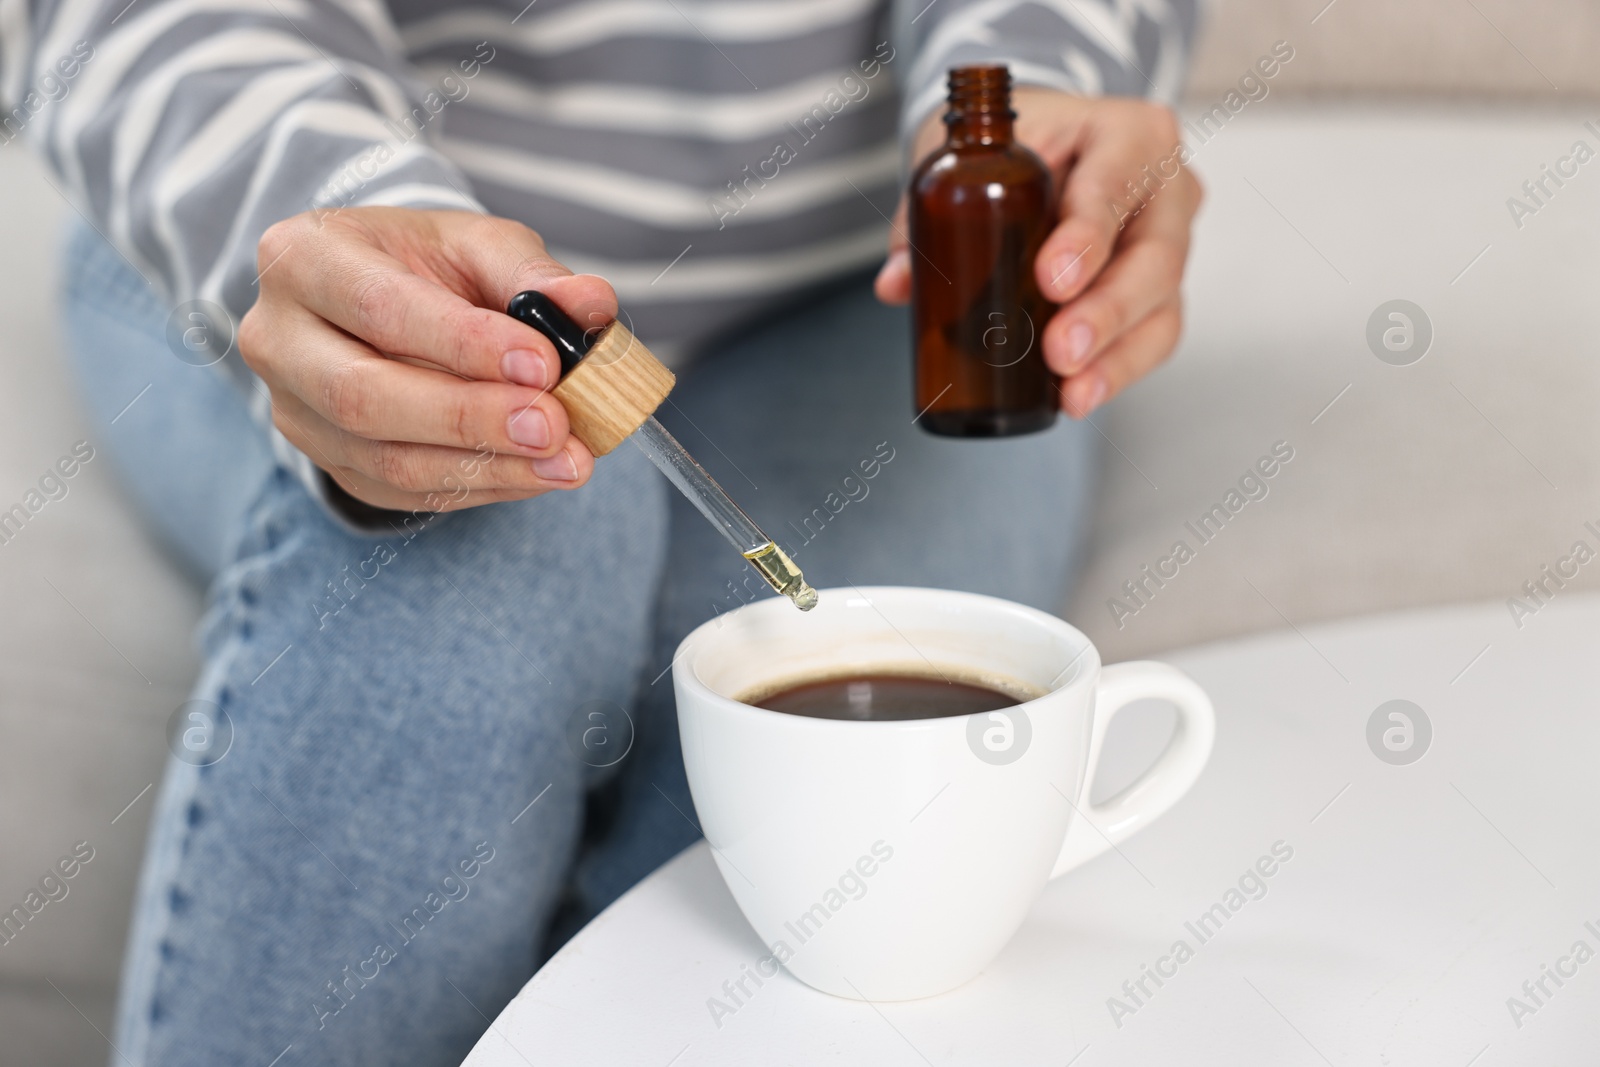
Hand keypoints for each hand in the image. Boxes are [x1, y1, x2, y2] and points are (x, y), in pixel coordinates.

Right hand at [240, 207, 612, 511]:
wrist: (382, 301)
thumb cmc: (426, 265)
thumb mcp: (477, 246)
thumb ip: (533, 274)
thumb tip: (591, 303)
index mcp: (302, 258)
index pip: (380, 308)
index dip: (464, 343)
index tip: (544, 362)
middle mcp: (278, 339)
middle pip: (364, 395)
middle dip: (470, 417)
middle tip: (555, 424)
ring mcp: (295, 411)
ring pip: (384, 458)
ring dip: (486, 466)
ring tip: (566, 460)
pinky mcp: (330, 463)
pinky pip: (404, 491)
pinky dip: (481, 486)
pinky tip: (539, 473)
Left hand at [875, 88, 1201, 417]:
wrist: (1042, 150)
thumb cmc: (1015, 144)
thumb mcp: (969, 154)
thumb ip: (928, 213)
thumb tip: (896, 283)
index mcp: (1131, 134)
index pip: (1116, 185)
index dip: (1087, 236)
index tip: (1050, 280)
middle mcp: (1166, 189)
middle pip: (1155, 259)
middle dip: (1106, 314)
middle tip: (1059, 352)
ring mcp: (1170, 245)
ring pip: (1160, 308)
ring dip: (1115, 358)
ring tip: (1072, 394)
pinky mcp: (1159, 292)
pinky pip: (1150, 338)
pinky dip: (1115, 371)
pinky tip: (1077, 397)